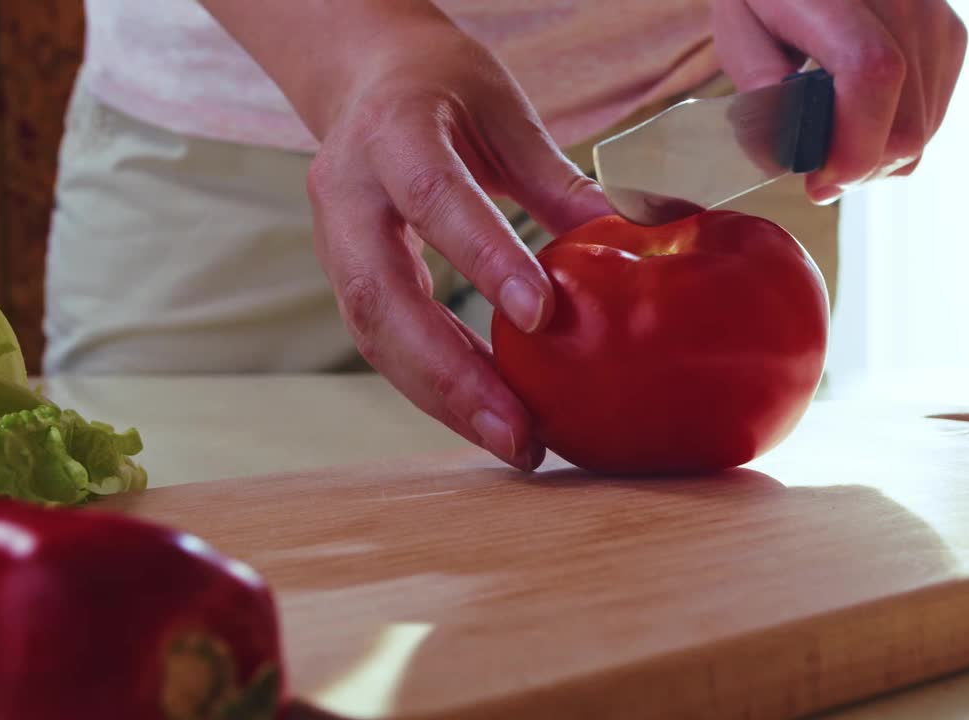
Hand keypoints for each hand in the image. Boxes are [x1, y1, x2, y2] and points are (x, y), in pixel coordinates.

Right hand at [202, 1, 610, 469]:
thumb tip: (634, 241)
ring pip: (373, 332)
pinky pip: (380, 340)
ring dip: (440, 396)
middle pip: (383, 296)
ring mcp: (334, 237)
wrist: (364, 77)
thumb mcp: (506, 114)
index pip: (433, 198)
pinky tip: (484, 412)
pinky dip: (431, 383)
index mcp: (392, 132)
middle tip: (518, 431)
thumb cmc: (442, 88)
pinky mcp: (343, 274)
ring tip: (512, 440)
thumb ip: (558, 183)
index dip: (481, 259)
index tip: (540, 317)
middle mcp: (346, 190)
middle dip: (450, 374)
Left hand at [711, 0, 968, 203]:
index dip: (852, 145)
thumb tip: (785, 151)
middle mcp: (904, 1)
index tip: (819, 181)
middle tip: (816, 174)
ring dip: (874, 157)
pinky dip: (893, 137)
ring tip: (833, 142)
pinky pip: (931, 118)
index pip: (872, 74)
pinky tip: (859, 121)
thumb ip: (756, 83)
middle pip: (905, 123)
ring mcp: (935, 19)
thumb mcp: (739, 28)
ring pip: (922, 131)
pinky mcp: (950, 36)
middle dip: (857, 168)